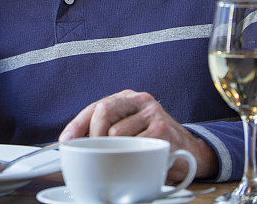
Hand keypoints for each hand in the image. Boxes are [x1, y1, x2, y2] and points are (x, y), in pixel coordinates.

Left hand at [58, 90, 217, 180]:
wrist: (190, 151)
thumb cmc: (152, 141)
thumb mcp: (128, 131)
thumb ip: (106, 132)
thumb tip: (75, 145)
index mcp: (125, 98)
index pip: (94, 107)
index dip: (76, 125)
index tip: (65, 141)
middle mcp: (138, 100)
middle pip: (103, 111)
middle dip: (93, 136)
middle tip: (95, 153)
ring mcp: (152, 112)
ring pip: (117, 132)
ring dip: (115, 151)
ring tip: (125, 158)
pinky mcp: (163, 129)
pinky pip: (136, 145)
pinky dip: (133, 156)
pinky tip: (141, 158)